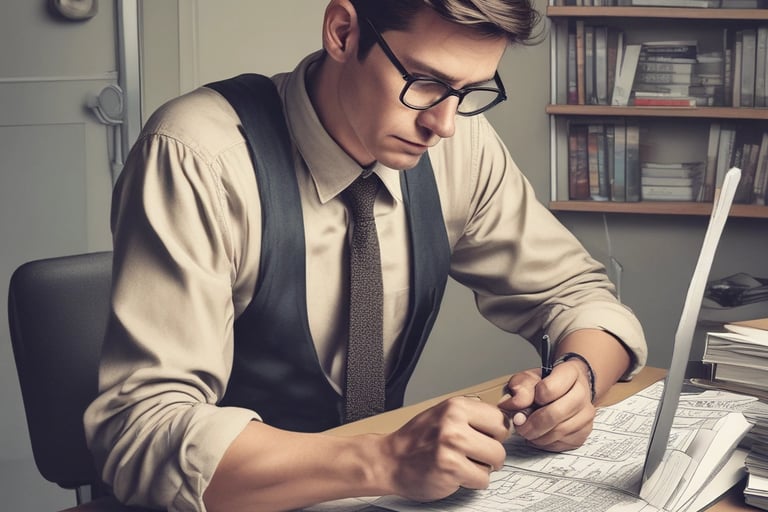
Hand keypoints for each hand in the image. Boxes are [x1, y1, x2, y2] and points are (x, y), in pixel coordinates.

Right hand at [380, 396, 509, 501]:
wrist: (389, 460)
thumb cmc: (416, 439)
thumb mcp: (442, 414)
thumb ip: (470, 415)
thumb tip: (505, 420)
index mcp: (455, 406)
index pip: (500, 418)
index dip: (496, 433)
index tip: (487, 438)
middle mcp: (454, 422)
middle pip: (501, 442)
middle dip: (491, 453)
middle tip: (474, 454)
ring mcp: (452, 446)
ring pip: (495, 462)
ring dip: (482, 468)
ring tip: (463, 463)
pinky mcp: (451, 469)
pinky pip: (482, 480)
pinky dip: (472, 481)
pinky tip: (456, 474)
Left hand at [498, 361, 594, 451]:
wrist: (565, 391)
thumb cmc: (544, 384)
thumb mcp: (528, 378)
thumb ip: (520, 387)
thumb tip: (515, 403)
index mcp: (570, 372)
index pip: (550, 388)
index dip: (535, 397)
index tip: (528, 400)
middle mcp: (583, 393)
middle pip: (556, 413)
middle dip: (532, 423)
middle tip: (519, 425)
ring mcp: (586, 414)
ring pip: (559, 431)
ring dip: (537, 435)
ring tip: (527, 430)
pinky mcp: (584, 432)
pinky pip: (562, 443)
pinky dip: (545, 443)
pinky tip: (539, 435)